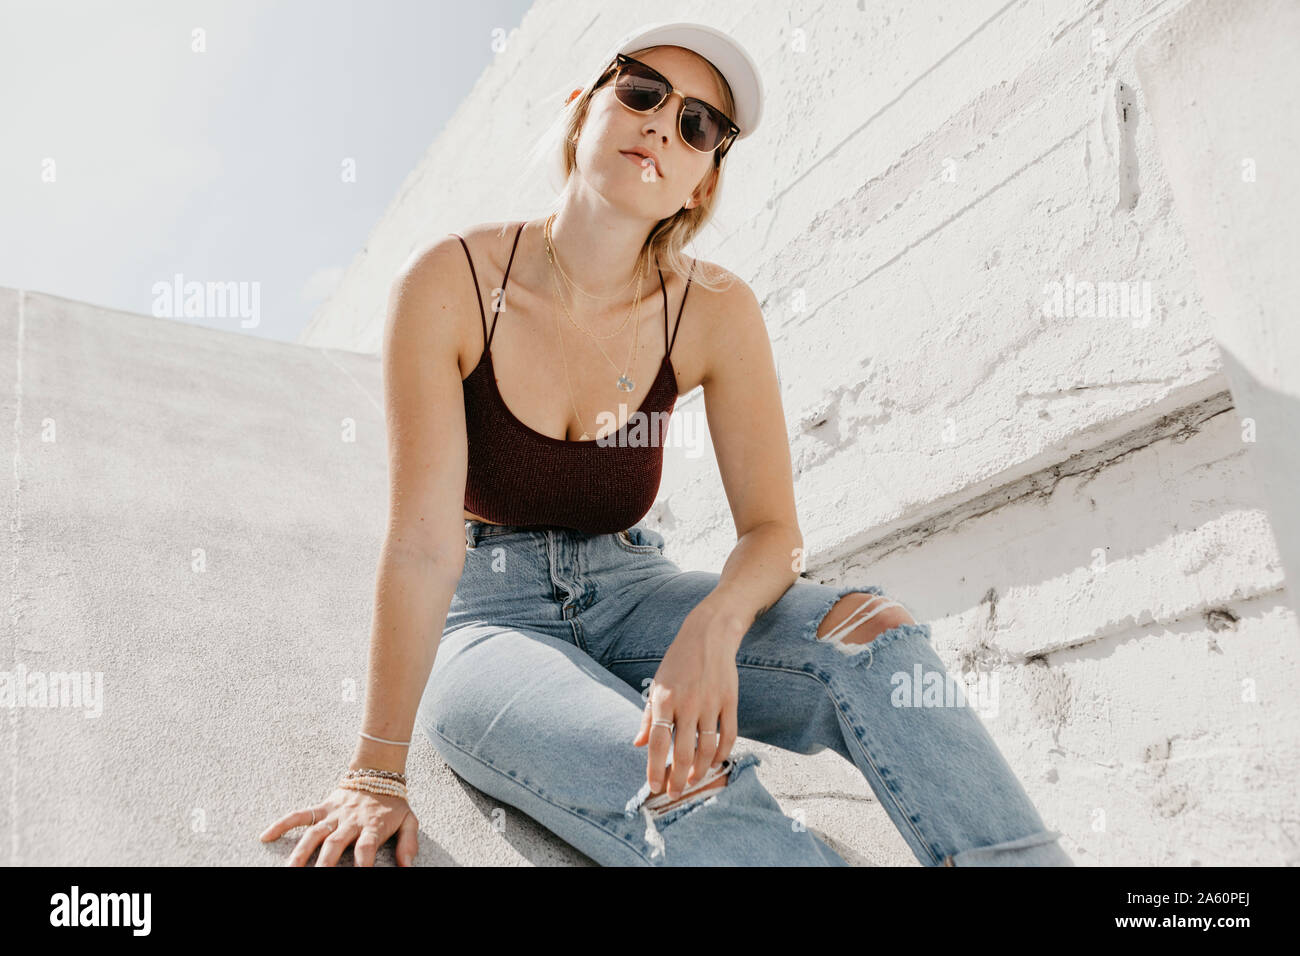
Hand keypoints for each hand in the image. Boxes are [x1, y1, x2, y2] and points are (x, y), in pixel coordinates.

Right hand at [259, 786, 418, 866]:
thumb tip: (408, 868)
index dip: (362, 865)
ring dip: (300, 853)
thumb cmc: (393, 805)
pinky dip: (282, 823)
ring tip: (289, 869)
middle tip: (317, 878)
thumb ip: (409, 844)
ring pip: (314, 834)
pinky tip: (266, 836)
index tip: (360, 877)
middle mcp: (350, 821)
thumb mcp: (409, 821)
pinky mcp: (322, 808)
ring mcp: (334, 815)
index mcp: (372, 826)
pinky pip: (300, 815)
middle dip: (325, 865)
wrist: (379, 773)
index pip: (365, 849)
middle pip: (335, 844)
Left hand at [631, 611, 739, 799]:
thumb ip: (648, 717)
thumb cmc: (678, 662)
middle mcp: (687, 703)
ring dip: (700, 770)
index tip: (655, 787)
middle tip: (675, 793)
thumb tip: (638, 745)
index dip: (656, 768)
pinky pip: (728, 735)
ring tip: (693, 780)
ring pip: (707, 748)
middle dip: (678, 778)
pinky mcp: (730, 701)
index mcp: (664, 699)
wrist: (708, 635)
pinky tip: (715, 761)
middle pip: (683, 751)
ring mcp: (710, 703)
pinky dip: (723, 753)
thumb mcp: (657, 685)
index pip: (658, 742)